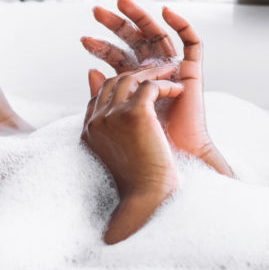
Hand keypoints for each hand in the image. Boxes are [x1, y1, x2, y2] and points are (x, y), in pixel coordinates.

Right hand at [81, 65, 181, 198]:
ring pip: (131, 79)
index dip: (119, 85)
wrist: (148, 198)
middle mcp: (96, 121)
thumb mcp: (122, 153)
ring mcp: (112, 115)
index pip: (99, 96)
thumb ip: (117, 129)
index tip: (142, 83)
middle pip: (113, 82)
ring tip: (173, 72)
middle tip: (159, 71)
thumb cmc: (140, 183)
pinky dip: (166, 84)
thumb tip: (124, 111)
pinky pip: (150, 86)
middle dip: (137, 73)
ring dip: (154, 73)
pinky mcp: (134, 113)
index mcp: (89, 131)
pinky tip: (179, 90)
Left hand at [82, 0, 233, 176]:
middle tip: (96, 11)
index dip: (101, 47)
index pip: (118, 57)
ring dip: (141, 16)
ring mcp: (174, 70)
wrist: (173, 159)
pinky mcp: (193, 72)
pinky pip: (192, 43)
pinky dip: (182, 25)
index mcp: (137, 83)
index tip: (83, 40)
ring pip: (157, 35)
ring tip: (122, 1)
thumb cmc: (145, 145)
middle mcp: (155, 73)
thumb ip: (106, 92)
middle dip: (116, 24)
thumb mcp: (117, 113)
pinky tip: (167, 12)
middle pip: (135, 41)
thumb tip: (89, 71)